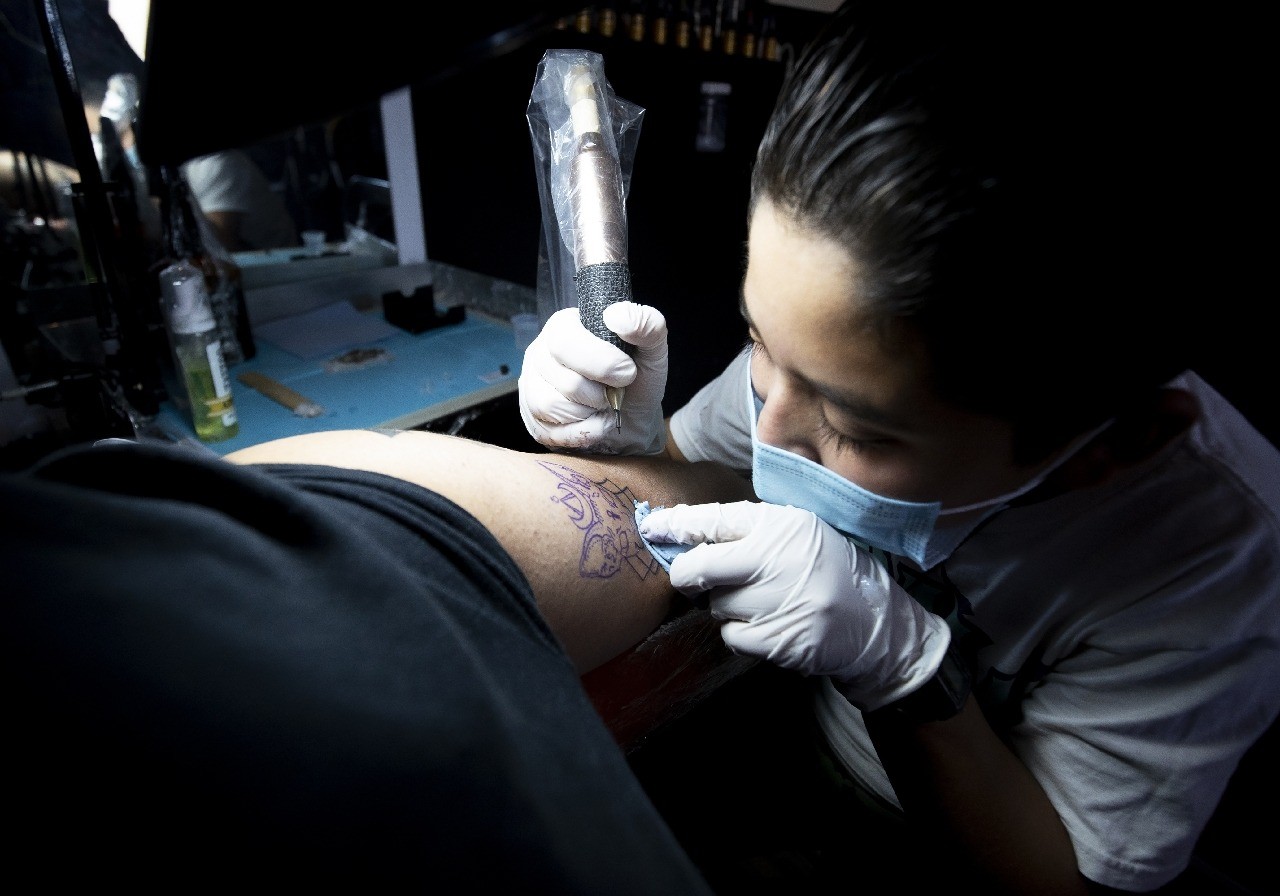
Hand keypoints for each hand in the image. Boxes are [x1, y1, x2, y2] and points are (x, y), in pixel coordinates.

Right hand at [518, 303, 667, 454]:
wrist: (632, 420)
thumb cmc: (637, 381)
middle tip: (616, 392)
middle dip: (599, 393)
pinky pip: (548, 431)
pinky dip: (582, 432)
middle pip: (564, 380)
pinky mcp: (532, 418)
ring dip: (589, 413)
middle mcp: (541, 353)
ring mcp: (531, 386)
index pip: (566, 341)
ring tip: (603, 405)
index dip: (603, 363)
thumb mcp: (652, 350)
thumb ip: (647, 325)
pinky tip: (595, 422)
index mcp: (564, 326)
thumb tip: (617, 316)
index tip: (628, 372)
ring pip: (551, 406)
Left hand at [638, 501, 951, 710]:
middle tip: (687, 578)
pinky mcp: (781, 638)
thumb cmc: (827, 571)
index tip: (650, 527)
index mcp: (784, 524)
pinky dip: (741, 634)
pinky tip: (767, 625)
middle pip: (703, 567)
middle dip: (686, 575)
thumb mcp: (798, 534)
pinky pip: (733, 635)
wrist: (875, 624)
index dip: (677, 524)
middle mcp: (780, 558)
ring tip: (760, 602)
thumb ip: (749, 532)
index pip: (716, 519)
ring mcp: (781, 600)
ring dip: (726, 606)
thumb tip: (686, 537)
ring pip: (717, 604)